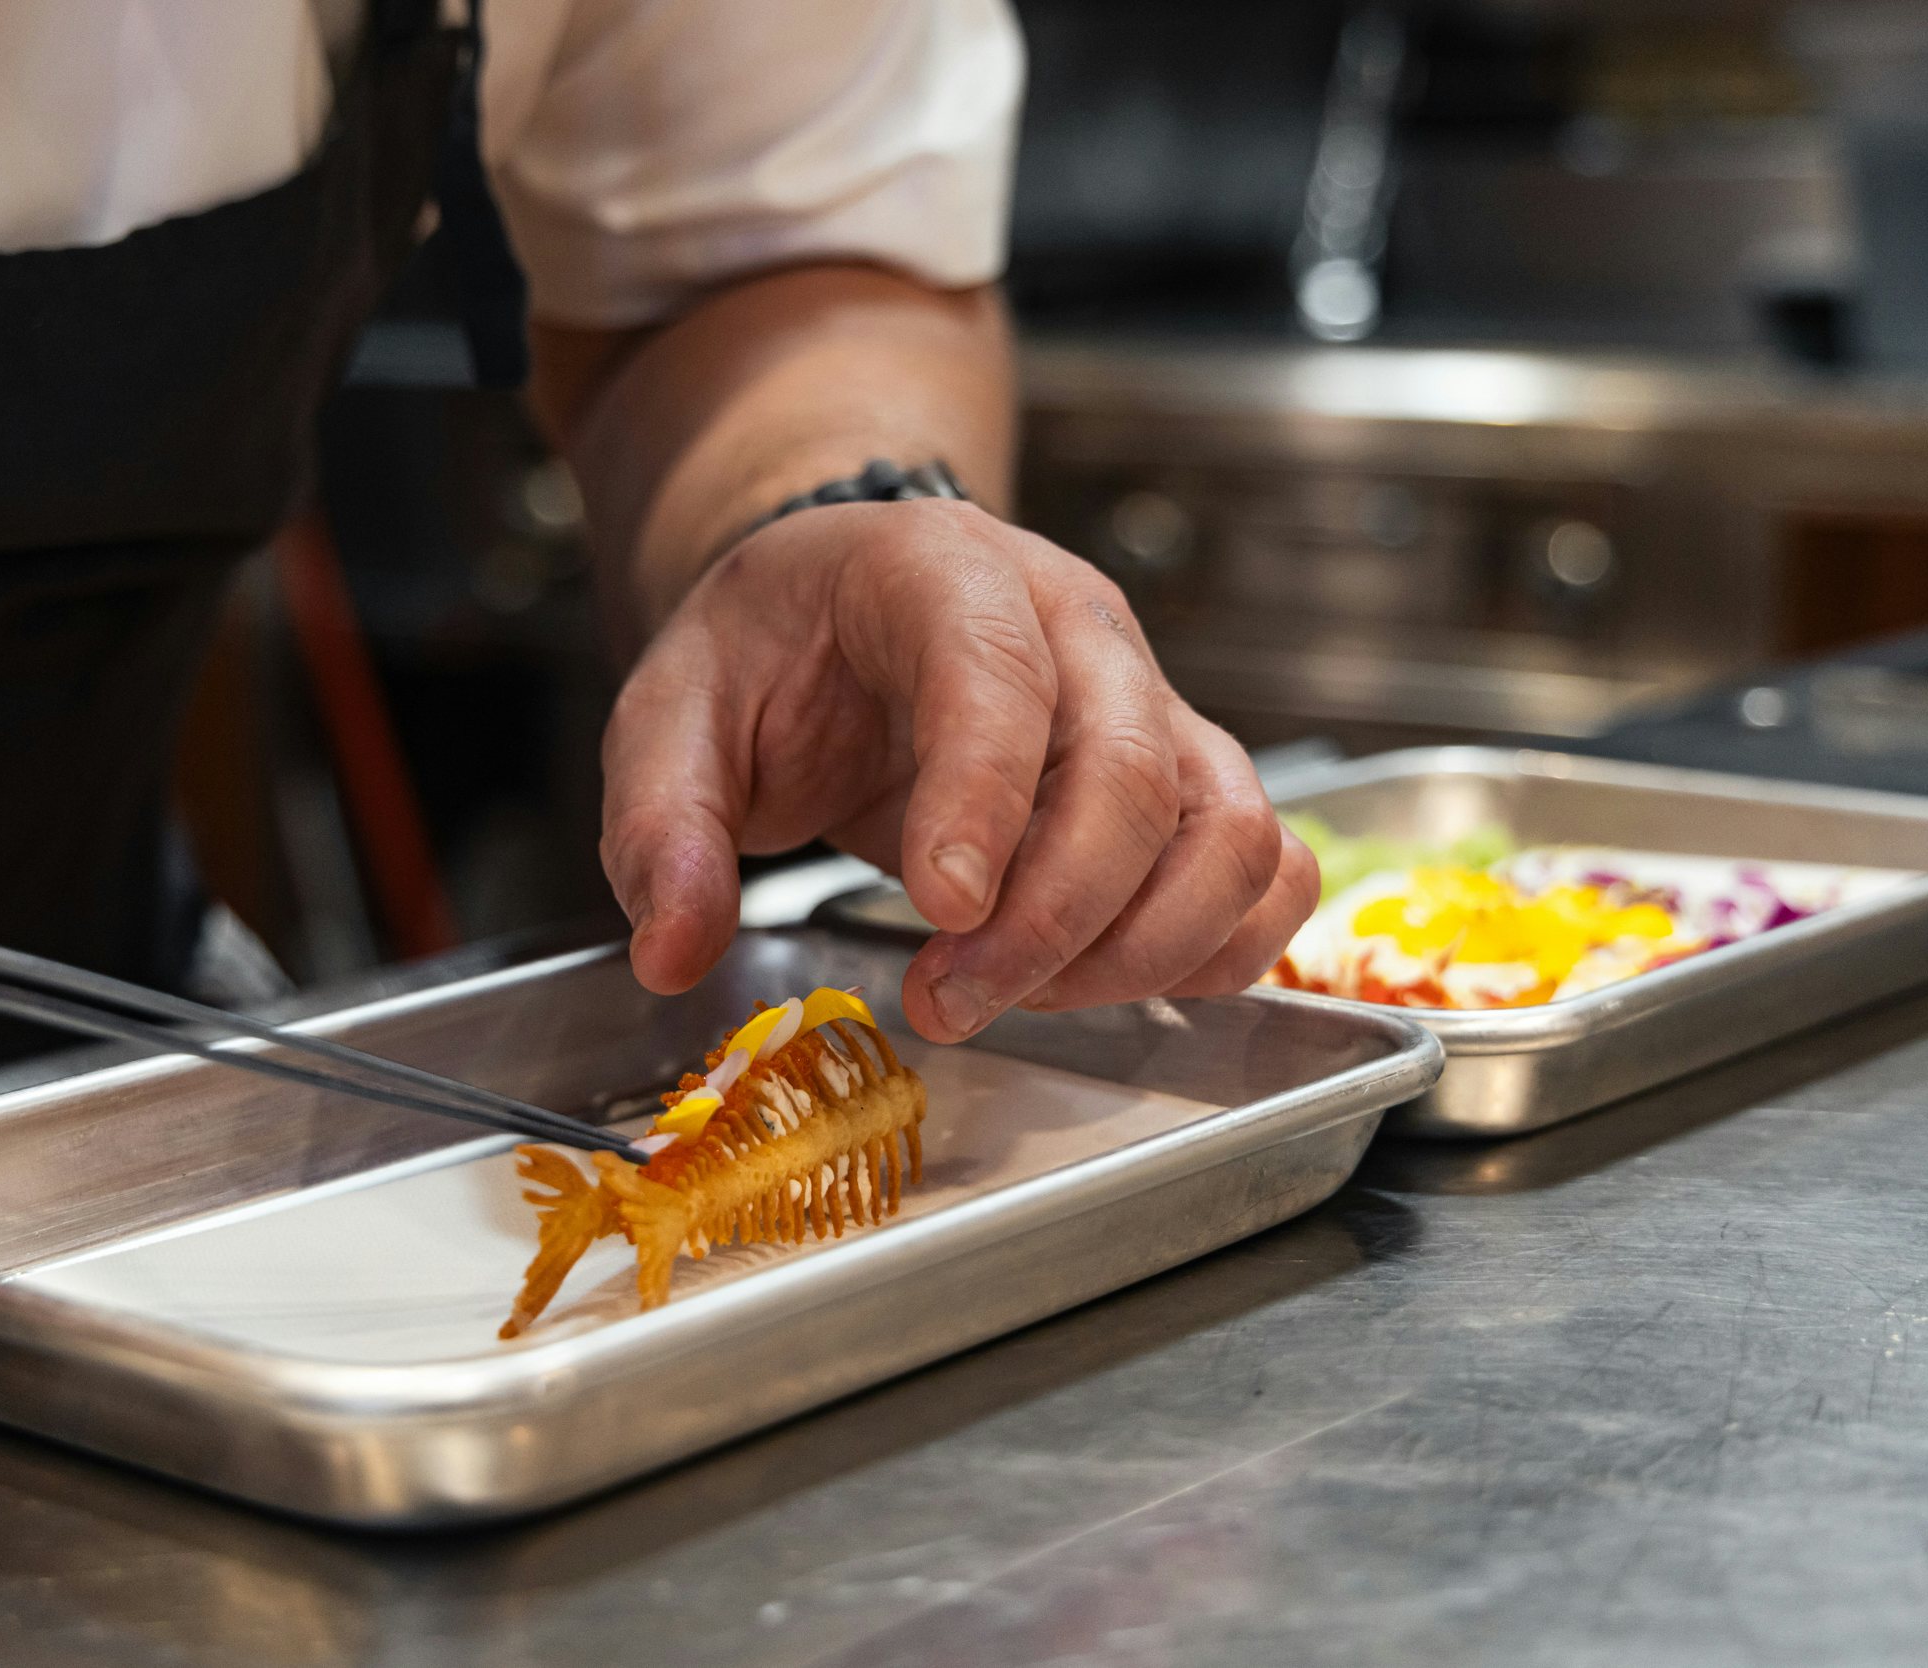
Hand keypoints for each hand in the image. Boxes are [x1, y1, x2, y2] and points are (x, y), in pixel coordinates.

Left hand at [599, 501, 1317, 1041]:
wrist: (843, 609)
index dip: (983, 800)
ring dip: (1141, 946)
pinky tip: (1111, 985)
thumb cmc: (769, 652)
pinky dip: (1218, 944)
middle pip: (1130, 770)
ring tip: (1018, 997)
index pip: (992, 675)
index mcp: (938, 575)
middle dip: (1050, 917)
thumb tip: (672, 949)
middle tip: (948, 1002)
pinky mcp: (1183, 773)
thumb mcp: (669, 716)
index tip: (940, 912)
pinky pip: (1263, 862)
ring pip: (1223, 826)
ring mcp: (1146, 698)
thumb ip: (663, 827)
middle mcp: (1073, 623)